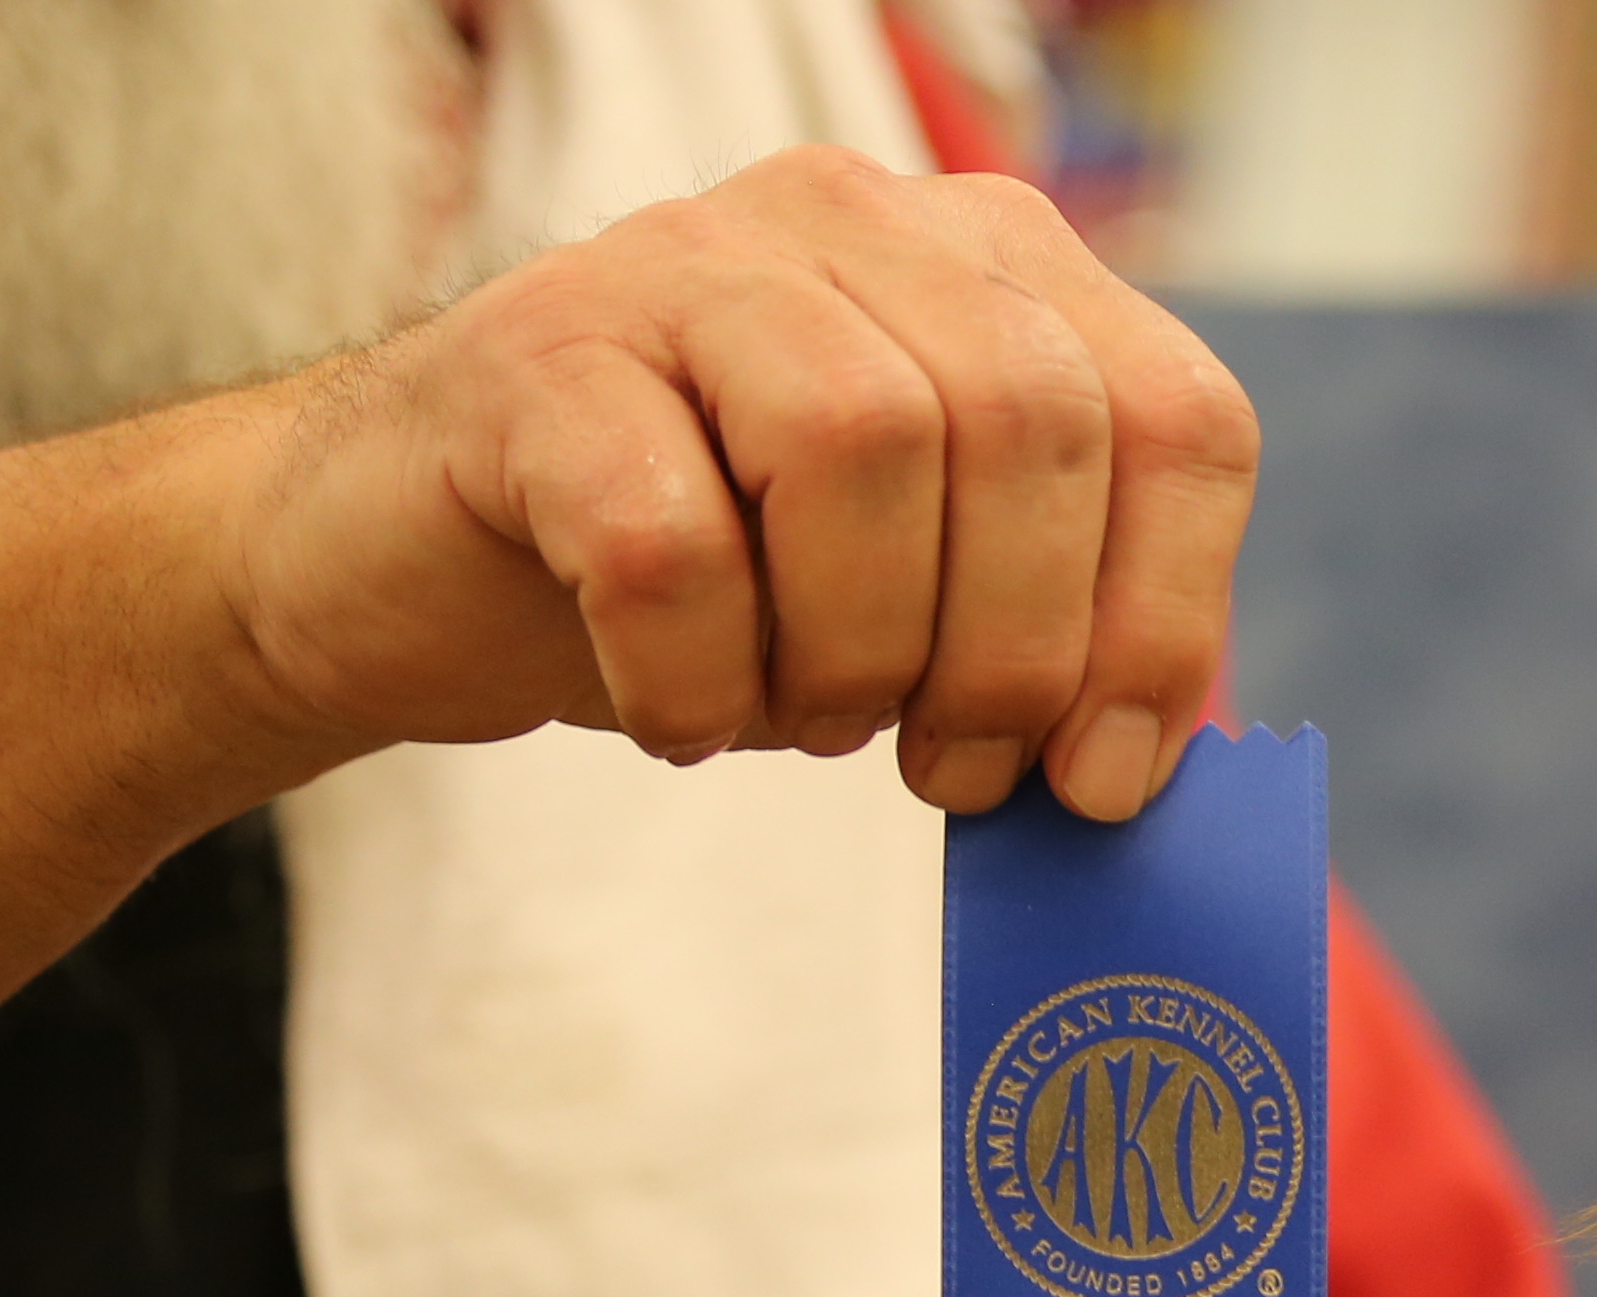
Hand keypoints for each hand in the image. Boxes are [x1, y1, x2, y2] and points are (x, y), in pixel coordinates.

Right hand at [215, 143, 1254, 814]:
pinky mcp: (533, 353)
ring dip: (853, 650)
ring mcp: (686, 261)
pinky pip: (666, 537)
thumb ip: (1051, 640)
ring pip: (863, 445)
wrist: (419, 561)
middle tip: (945, 765)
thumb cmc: (705, 585)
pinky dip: (693, 674)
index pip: (1177, 418)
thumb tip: (1136, 766)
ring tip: (801, 717)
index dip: (1166, 619)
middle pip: (1032, 420)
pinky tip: (676, 712)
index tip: (1099, 775)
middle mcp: (853, 221)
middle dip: (1014, 650)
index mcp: (989, 270)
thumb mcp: (922, 605)